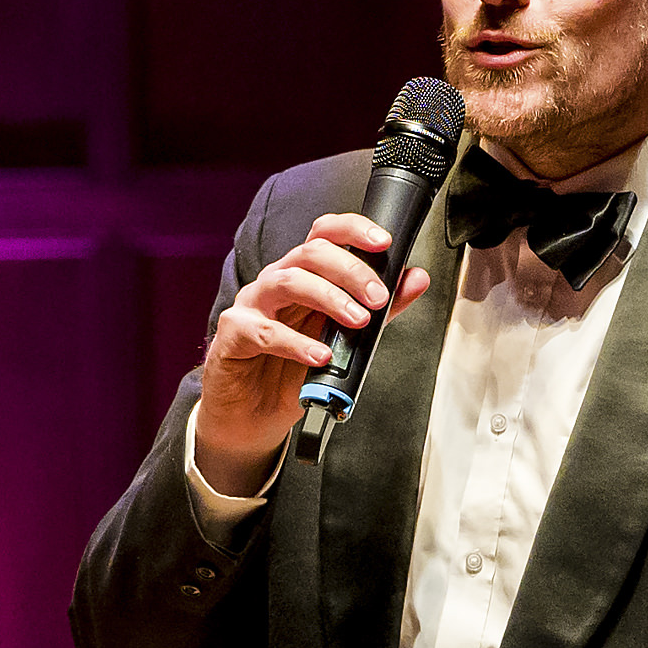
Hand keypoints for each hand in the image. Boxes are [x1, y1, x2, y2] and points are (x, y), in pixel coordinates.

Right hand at [189, 212, 437, 493]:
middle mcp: (275, 283)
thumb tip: (415, 279)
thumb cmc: (291, 372)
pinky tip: (321, 356)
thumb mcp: (344, 341)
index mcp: (301, 275)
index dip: (352, 229)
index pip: (323, 235)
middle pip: (309, 252)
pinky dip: (297, 343)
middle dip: (350, 270)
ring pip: (287, 281)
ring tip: (357, 321)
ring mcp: (251, 306)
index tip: (383, 242)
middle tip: (378, 298)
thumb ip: (380, 310)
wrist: (253, 417)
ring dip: (329, 297)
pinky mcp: (233, 336)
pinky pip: (264, 331)